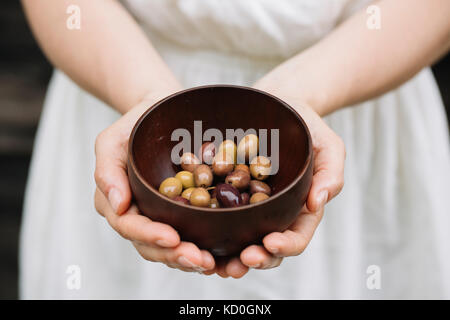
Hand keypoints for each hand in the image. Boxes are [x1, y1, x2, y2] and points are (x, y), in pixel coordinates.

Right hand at [94, 89, 215, 272]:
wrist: (164, 113)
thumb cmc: (136, 125)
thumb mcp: (112, 140)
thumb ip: (107, 171)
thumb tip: (118, 206)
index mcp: (118, 202)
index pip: (130, 226)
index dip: (150, 235)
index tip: (173, 237)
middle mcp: (140, 215)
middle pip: (153, 245)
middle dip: (176, 256)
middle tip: (201, 260)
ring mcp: (163, 216)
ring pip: (174, 247)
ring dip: (193, 259)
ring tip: (214, 264)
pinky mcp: (186, 213)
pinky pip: (194, 234)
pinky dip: (208, 248)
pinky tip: (225, 255)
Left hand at [205, 82, 345, 277]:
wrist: (275, 103)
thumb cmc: (305, 125)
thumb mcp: (327, 144)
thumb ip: (330, 173)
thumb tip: (318, 202)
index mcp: (299, 209)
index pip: (296, 235)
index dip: (286, 245)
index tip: (271, 243)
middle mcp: (272, 213)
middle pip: (265, 246)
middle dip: (255, 258)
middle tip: (241, 261)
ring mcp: (247, 205)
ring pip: (238, 238)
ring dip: (227, 255)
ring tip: (214, 263)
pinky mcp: (224, 192)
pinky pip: (213, 213)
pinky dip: (205, 228)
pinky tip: (192, 235)